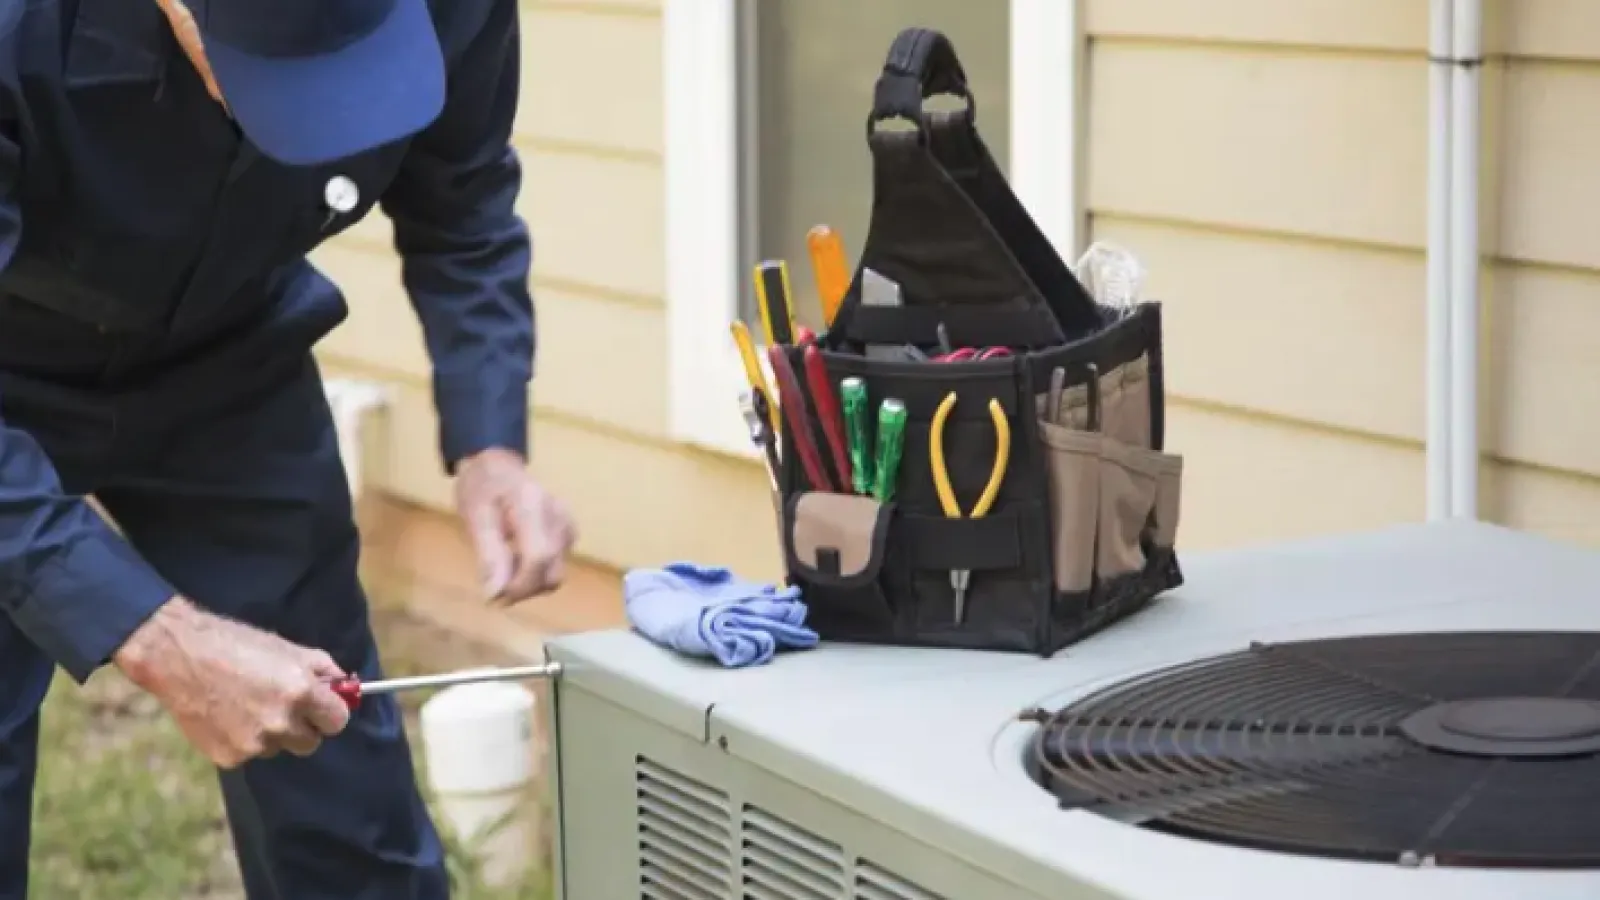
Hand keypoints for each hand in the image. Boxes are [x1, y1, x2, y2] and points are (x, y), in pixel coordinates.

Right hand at [114, 597, 351, 768]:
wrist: (178, 656)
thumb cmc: (236, 644)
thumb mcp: (287, 648)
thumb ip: (322, 670)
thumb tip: (345, 687)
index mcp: (301, 692)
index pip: (338, 722)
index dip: (329, 714)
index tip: (321, 708)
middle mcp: (281, 721)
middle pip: (311, 742)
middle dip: (303, 726)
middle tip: (282, 705)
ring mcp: (254, 743)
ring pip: (278, 748)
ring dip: (271, 733)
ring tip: (246, 705)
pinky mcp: (229, 757)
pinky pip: (250, 754)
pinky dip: (243, 740)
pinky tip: (227, 716)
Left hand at [454, 447, 576, 603]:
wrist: (498, 468)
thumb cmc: (482, 488)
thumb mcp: (475, 518)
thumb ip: (488, 556)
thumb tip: (494, 595)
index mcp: (534, 505)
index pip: (538, 557)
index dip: (518, 586)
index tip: (494, 598)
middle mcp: (559, 517)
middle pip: (551, 572)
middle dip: (522, 589)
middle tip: (492, 588)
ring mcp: (568, 526)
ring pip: (555, 575)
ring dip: (528, 584)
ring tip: (503, 570)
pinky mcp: (569, 535)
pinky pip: (555, 567)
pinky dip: (535, 574)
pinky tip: (516, 560)